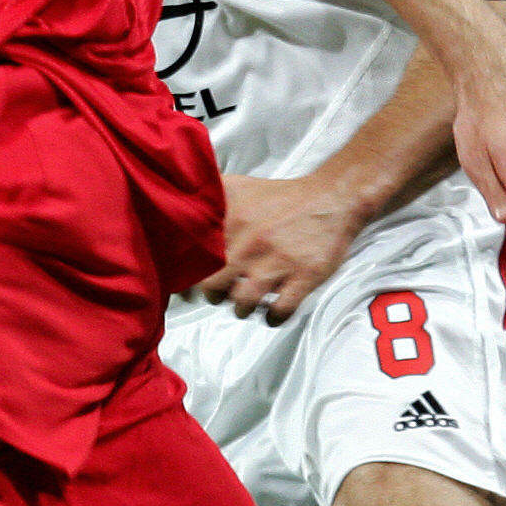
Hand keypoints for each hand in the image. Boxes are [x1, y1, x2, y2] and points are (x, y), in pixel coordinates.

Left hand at [192, 173, 369, 323]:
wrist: (330, 198)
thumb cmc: (282, 198)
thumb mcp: (239, 187)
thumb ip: (209, 196)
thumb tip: (175, 205)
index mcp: (231, 222)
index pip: (195, 260)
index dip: (187, 277)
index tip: (187, 285)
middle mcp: (249, 244)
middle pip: (213, 287)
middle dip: (214, 295)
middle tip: (221, 293)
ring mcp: (277, 262)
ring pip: (243, 302)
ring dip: (242, 309)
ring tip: (246, 304)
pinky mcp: (304, 276)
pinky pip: (280, 311)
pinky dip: (272, 318)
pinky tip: (272, 313)